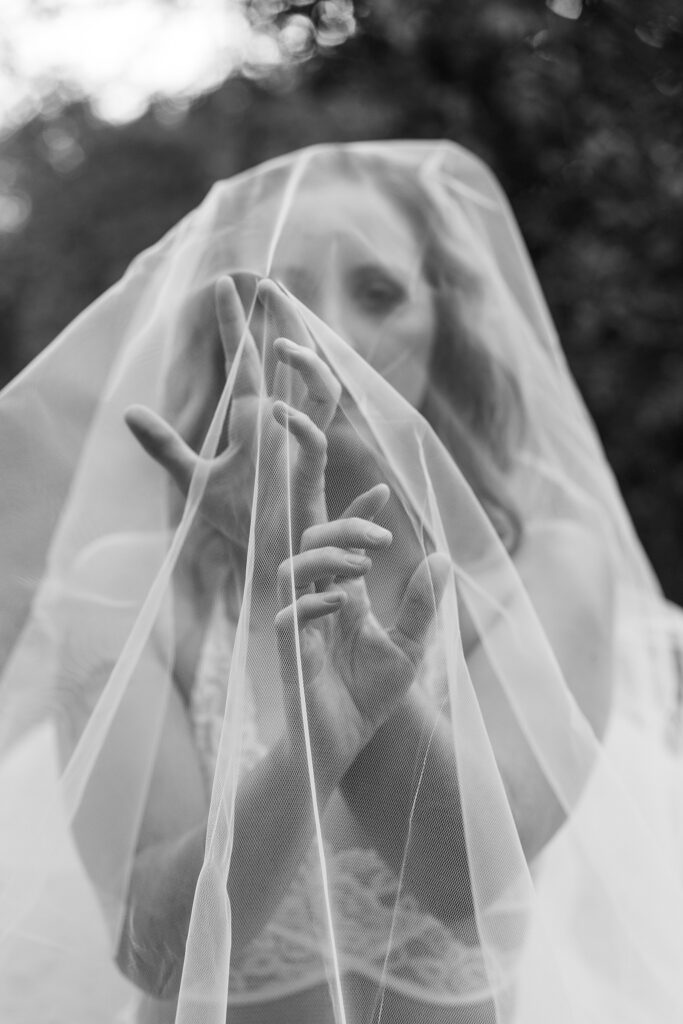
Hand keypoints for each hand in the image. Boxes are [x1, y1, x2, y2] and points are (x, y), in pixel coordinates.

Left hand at [124, 276, 340, 560]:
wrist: (266, 563)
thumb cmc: (238, 520)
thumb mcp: (192, 479)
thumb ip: (164, 446)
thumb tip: (129, 411)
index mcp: (252, 420)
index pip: (246, 361)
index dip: (236, 323)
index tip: (228, 285)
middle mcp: (280, 425)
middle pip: (294, 361)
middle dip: (288, 321)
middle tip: (272, 285)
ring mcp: (298, 449)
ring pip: (321, 392)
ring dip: (307, 365)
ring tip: (280, 344)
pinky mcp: (309, 479)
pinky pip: (314, 443)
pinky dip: (300, 424)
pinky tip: (279, 409)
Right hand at [275, 478, 450, 781]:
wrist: (344, 743)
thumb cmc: (369, 696)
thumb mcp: (410, 646)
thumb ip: (422, 604)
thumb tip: (443, 555)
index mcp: (342, 595)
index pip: (340, 540)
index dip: (356, 513)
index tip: (381, 491)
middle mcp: (316, 602)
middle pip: (311, 542)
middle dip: (343, 527)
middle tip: (382, 539)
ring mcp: (300, 626)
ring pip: (291, 569)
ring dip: (326, 558)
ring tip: (363, 565)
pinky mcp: (290, 656)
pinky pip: (287, 617)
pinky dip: (311, 603)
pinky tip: (342, 603)